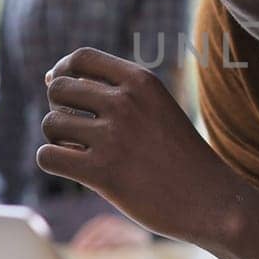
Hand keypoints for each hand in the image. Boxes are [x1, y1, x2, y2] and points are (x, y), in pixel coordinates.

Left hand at [36, 47, 245, 245]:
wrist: (210, 200)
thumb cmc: (178, 155)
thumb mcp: (156, 106)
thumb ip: (114, 90)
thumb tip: (51, 78)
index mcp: (141, 81)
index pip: (81, 57)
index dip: (62, 71)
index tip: (62, 90)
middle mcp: (126, 102)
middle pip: (58, 89)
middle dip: (60, 109)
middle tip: (79, 130)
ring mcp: (114, 137)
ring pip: (50, 125)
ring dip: (59, 139)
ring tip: (83, 153)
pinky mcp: (102, 172)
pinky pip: (48, 156)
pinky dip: (54, 162)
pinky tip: (76, 169)